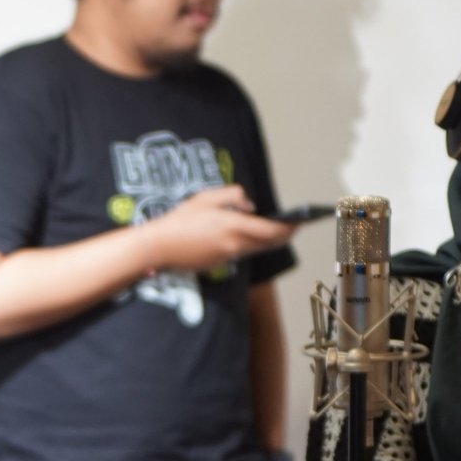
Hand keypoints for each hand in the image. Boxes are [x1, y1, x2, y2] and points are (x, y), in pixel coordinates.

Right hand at [142, 185, 297, 272]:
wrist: (160, 247)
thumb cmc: (181, 219)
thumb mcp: (206, 197)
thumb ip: (233, 196)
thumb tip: (250, 206)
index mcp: (235, 226)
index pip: (273, 231)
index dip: (290, 227)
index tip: (300, 222)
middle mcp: (236, 245)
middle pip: (270, 243)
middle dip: (284, 235)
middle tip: (293, 226)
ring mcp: (229, 257)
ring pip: (257, 249)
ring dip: (268, 240)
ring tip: (274, 228)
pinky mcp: (221, 264)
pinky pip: (243, 253)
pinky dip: (251, 244)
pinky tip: (246, 235)